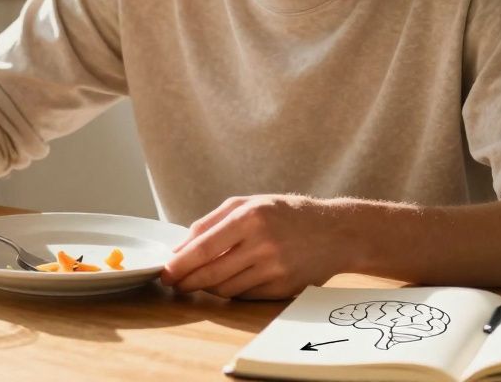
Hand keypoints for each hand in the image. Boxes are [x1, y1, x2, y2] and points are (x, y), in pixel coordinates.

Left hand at [159, 194, 350, 299]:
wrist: (334, 232)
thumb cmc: (285, 213)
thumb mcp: (248, 204)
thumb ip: (210, 223)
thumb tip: (179, 249)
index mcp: (250, 217)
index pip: (204, 247)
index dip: (180, 264)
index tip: (165, 272)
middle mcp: (263, 244)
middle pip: (211, 273)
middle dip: (187, 281)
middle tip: (174, 283)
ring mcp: (275, 269)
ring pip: (225, 289)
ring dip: (207, 288)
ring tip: (200, 280)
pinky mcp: (283, 288)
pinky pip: (244, 296)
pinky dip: (230, 291)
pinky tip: (227, 282)